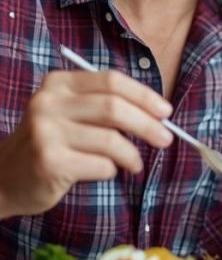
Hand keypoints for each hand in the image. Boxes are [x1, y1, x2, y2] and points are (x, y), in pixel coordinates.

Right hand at [0, 70, 172, 217]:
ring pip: (111, 139)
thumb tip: (160, 113)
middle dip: (148, 124)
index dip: (144, 96)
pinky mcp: (48, 161)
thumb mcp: (73, 113)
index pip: (112, 81)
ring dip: (132, 154)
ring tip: (135, 163)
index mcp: (59, 83)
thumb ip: (107, 105)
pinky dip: (112, 170)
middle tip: (166, 139)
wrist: (4, 178)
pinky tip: (106, 171)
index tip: (166, 112)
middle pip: (114, 107)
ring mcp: (45, 132)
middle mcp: (48, 102)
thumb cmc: (53, 142)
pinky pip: (100, 165)